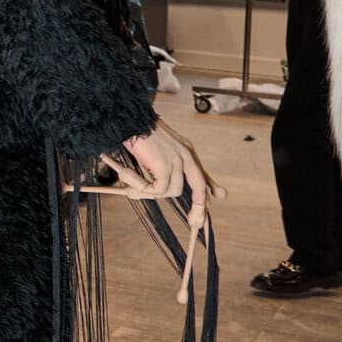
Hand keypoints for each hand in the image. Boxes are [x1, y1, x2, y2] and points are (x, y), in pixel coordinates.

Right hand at [99, 122, 224, 305]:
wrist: (128, 118)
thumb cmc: (136, 131)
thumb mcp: (154, 149)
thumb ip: (163, 166)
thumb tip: (167, 185)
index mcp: (185, 150)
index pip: (201, 174)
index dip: (208, 190)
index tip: (213, 203)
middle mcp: (186, 156)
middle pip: (199, 188)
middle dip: (199, 208)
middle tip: (195, 223)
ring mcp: (177, 161)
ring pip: (172, 191)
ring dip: (149, 193)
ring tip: (130, 188)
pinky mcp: (165, 166)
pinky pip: (156, 190)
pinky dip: (141, 189)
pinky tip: (128, 181)